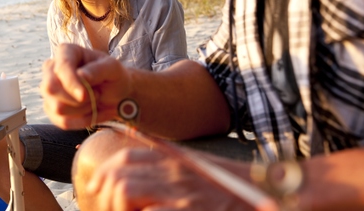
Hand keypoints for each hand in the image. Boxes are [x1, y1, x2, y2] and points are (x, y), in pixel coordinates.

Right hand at [41, 43, 131, 129]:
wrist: (116, 93)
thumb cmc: (113, 76)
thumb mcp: (113, 68)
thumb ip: (98, 69)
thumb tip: (81, 75)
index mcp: (66, 52)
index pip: (61, 67)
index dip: (70, 83)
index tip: (85, 95)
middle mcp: (52, 69)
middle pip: (50, 88)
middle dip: (77, 99)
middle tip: (97, 95)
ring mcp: (50, 90)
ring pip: (57, 108)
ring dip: (83, 110)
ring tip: (96, 101)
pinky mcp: (52, 109)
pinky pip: (63, 122)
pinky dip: (83, 121)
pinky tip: (94, 113)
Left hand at [83, 147, 260, 210]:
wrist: (266, 195)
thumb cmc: (232, 187)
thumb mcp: (199, 168)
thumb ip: (171, 165)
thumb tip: (139, 166)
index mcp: (175, 160)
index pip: (126, 158)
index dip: (105, 173)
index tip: (97, 188)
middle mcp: (173, 172)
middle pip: (118, 174)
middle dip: (104, 194)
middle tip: (104, 209)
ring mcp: (180, 193)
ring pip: (124, 190)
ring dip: (116, 207)